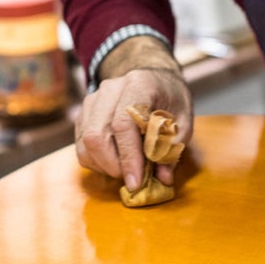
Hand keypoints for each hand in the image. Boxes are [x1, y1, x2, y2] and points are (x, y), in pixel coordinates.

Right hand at [74, 37, 192, 190]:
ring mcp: (93, 99)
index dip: (128, 157)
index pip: (123, 124)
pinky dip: (97, 162)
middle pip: (97, 135)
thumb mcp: (183, 122)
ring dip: (105, 166)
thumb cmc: (171, 102)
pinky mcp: (85, 113)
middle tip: (134, 180)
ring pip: (86, 143)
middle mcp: (110, 89)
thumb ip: (172, 148)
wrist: (154, 81)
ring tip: (127, 170)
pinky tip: (116, 163)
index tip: (136, 182)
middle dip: (114, 166)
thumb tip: (163, 178)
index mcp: (139, 84)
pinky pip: (81, 146)